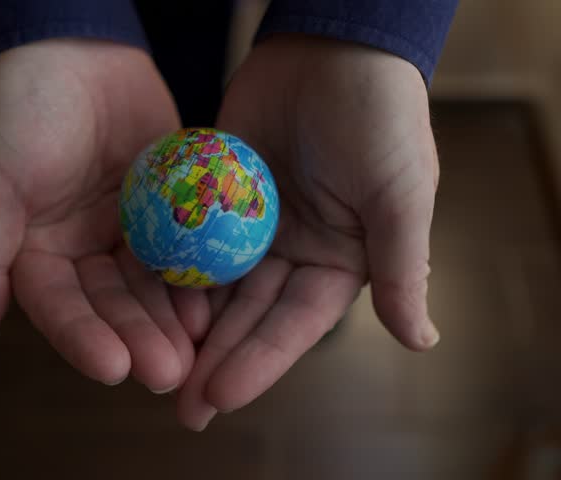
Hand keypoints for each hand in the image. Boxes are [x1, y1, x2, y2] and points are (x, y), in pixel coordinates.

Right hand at [0, 39, 210, 391]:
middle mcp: (82, 251)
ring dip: (171, 321)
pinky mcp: (166, 209)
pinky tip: (215, 303)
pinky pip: (183, 248)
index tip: (112, 368)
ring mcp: (127, 232)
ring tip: (197, 352)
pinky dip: (196, 276)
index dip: (83, 338)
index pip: (58, 307)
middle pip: (111, 306)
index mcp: (35, 252)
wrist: (78, 49)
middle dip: (138, 339)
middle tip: (168, 373)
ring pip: (150, 287)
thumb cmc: (21, 106)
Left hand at [177, 35, 440, 429]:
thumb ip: (402, 266)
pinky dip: (168, 268)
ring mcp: (252, 224)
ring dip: (186, 328)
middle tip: (180, 408)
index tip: (220, 395)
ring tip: (150, 364)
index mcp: (338, 262)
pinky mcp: (218, 193)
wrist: (332, 44)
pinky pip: (189, 236)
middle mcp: (293, 252)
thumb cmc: (380, 115)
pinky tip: (137, 300)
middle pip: (249, 317)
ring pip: (214, 286)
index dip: (259, 361)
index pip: (295, 325)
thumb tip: (423, 342)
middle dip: (215, 361)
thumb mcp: (401, 191)